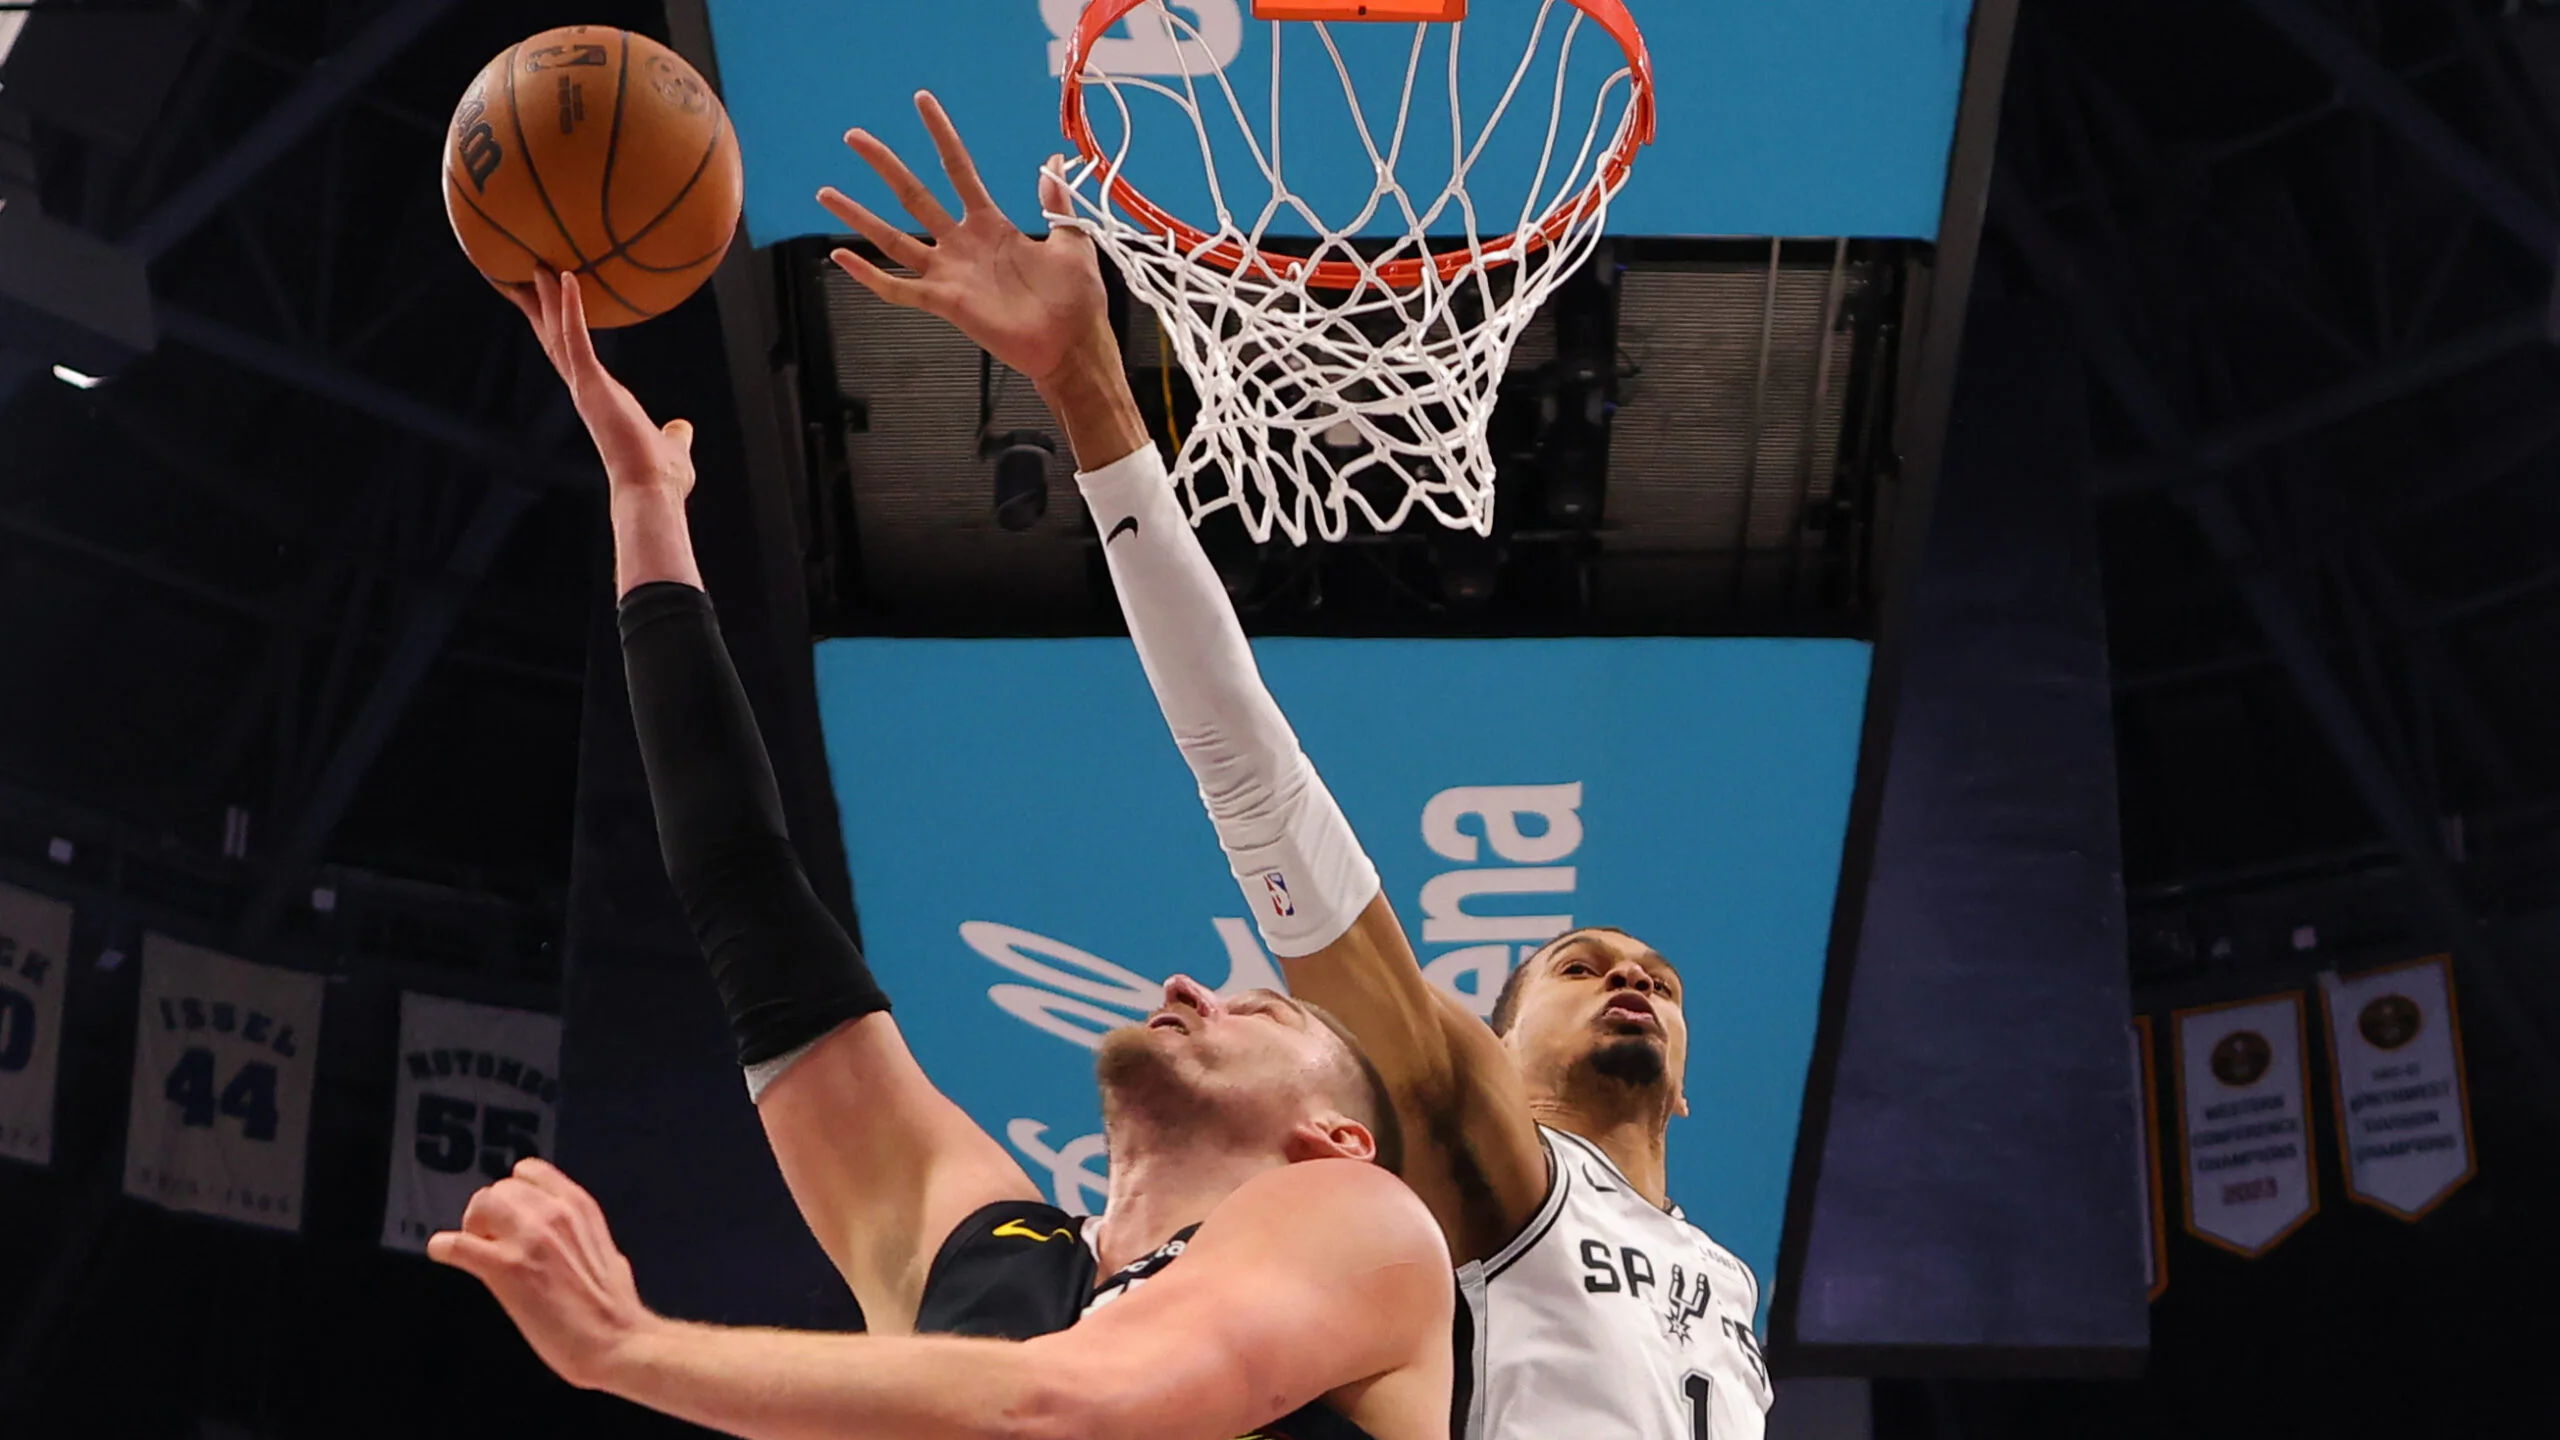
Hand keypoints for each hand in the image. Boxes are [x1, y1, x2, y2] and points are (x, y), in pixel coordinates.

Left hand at [428, 1158, 655, 1390]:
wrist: (615, 1341)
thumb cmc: (615, 1307)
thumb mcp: (604, 1249)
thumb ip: (578, 1234)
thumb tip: (562, 1241)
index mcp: (579, 1206)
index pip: (529, 1171)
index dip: (513, 1193)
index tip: (510, 1216)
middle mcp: (553, 1213)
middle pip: (499, 1189)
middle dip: (490, 1213)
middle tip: (491, 1241)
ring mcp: (528, 1239)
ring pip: (479, 1206)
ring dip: (471, 1227)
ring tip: (478, 1251)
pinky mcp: (505, 1269)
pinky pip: (457, 1245)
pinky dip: (444, 1248)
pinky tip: (445, 1255)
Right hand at [499, 270, 696, 499]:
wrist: (652, 493)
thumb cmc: (660, 478)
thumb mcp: (671, 445)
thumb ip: (675, 434)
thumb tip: (682, 429)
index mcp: (601, 400)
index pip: (573, 359)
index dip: (559, 332)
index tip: (548, 310)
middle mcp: (586, 391)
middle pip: (555, 340)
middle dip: (542, 308)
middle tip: (525, 275)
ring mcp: (586, 388)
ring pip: (559, 334)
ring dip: (550, 299)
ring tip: (539, 265)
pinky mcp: (592, 385)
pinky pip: (577, 338)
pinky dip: (572, 308)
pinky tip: (568, 277)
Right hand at [819, 91, 1111, 386]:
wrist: (1074, 346)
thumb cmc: (1076, 299)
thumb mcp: (1071, 238)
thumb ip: (1054, 202)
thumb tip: (1054, 160)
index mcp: (991, 225)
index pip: (958, 169)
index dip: (941, 136)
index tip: (922, 103)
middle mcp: (963, 245)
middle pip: (914, 196)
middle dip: (884, 165)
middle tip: (854, 137)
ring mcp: (951, 273)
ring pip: (895, 239)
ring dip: (860, 217)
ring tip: (826, 193)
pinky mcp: (947, 304)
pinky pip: (900, 289)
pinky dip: (870, 275)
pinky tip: (841, 257)